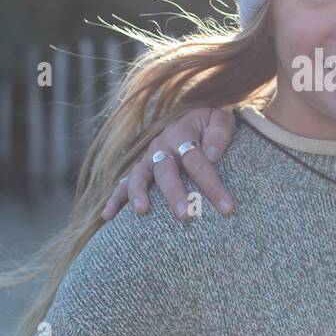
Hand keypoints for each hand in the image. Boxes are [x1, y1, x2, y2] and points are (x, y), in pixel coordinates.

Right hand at [100, 107, 236, 220]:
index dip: (213, 185)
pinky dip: (115, 199)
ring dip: (139, 194)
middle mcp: (161, 146)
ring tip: (142, 212)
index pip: (198, 161)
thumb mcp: (220, 120)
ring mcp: (147, 159)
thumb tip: (212, 155)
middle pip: (166, 171)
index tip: (227, 208)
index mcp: (182, 133)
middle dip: (175, 194)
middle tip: (186, 215)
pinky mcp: (139, 170)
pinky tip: (108, 216)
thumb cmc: (209, 126)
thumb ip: (219, 133)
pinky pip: (123, 184)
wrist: (193, 119)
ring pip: (139, 176)